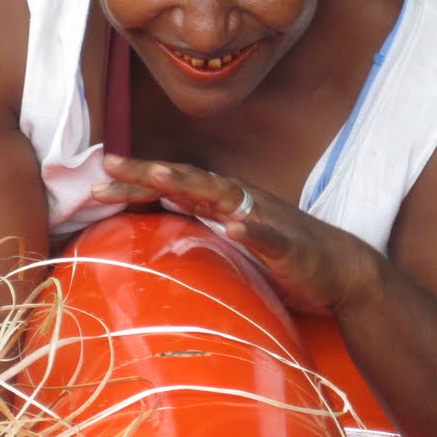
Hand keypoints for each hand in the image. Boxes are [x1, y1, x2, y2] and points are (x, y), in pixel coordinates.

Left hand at [95, 154, 373, 313]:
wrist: (339, 270)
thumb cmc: (280, 257)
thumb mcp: (229, 246)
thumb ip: (196, 236)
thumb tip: (152, 239)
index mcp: (221, 202)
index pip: (171, 187)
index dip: (136, 180)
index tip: (97, 178)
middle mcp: (238, 201)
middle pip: (186, 181)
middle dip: (146, 173)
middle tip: (107, 166)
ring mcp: (263, 218)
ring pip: (222, 195)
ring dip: (190, 184)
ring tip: (159, 176)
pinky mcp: (287, 243)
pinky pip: (268, 233)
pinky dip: (252, 227)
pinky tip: (236, 226)